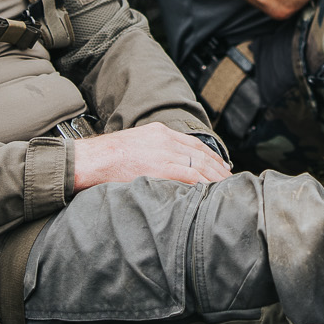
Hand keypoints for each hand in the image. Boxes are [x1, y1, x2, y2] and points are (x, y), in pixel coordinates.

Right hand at [72, 122, 231, 191]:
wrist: (94, 158)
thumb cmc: (107, 155)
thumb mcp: (134, 143)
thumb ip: (151, 150)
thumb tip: (160, 163)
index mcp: (159, 132)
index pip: (193, 143)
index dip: (210, 154)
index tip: (220, 164)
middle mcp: (166, 140)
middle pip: (201, 153)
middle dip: (217, 166)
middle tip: (229, 178)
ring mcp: (164, 153)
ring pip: (199, 164)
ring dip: (214, 177)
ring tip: (225, 188)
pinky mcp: (161, 168)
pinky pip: (190, 175)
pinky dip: (203, 183)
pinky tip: (211, 191)